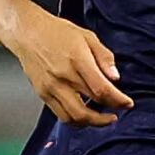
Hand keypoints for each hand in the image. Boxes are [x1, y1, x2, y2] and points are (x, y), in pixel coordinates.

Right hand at [10, 7, 130, 126]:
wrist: (27, 32)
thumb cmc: (57, 32)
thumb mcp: (87, 37)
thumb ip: (104, 57)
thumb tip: (116, 77)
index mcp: (77, 60)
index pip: (101, 89)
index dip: (118, 101)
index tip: (127, 103)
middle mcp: (63, 76)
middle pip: (88, 109)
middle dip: (106, 117)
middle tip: (116, 114)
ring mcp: (51, 87)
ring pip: (73, 117)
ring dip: (90, 122)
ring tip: (101, 118)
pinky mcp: (42, 93)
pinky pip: (60, 114)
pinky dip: (75, 119)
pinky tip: (83, 113)